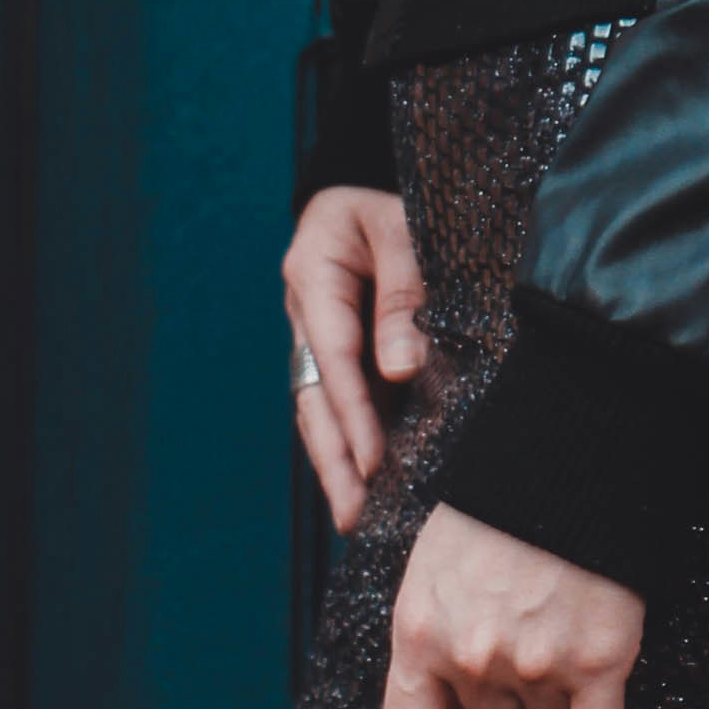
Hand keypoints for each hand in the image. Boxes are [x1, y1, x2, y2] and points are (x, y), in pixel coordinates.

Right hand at [285, 185, 429, 528]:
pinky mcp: (338, 349)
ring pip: (320, 407)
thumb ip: (403, 293)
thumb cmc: (395, 203)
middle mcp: (304, 312)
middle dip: (334, 459)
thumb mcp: (404, 228)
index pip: (332, 354)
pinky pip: (341, 400)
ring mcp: (315, 334)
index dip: (353, 412)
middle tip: (354, 515)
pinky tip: (369, 482)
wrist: (375, 191)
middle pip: (313, 394)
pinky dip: (352, 441)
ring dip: (337, 462)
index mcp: (311, 272)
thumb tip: (400, 370)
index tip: (374, 461)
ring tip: (356, 517)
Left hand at [380, 505, 645, 708]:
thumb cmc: (501, 499)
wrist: (573, 456)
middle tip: (530, 637)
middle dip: (508, 693)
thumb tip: (447, 684)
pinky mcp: (595, 663)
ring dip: (555, 699)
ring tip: (568, 634)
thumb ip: (435, 625)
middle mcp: (471, 660)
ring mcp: (534, 664)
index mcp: (420, 632)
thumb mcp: (436, 561)